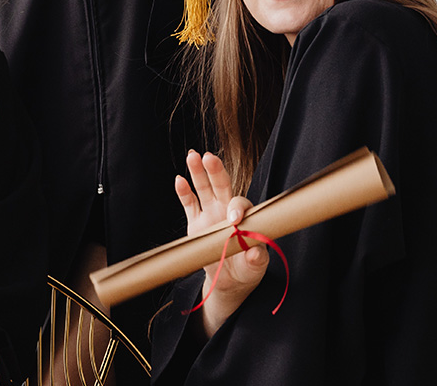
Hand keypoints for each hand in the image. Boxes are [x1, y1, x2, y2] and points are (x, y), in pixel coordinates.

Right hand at [175, 150, 267, 336]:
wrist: (229, 282)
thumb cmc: (246, 271)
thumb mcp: (255, 267)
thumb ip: (256, 259)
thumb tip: (256, 251)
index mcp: (244, 217)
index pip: (240, 204)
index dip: (237, 207)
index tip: (234, 219)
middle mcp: (226, 210)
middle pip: (221, 185)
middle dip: (216, 171)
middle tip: (209, 157)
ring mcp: (210, 214)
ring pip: (203, 188)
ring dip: (198, 172)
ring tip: (192, 155)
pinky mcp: (196, 222)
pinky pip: (189, 204)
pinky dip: (184, 192)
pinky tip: (179, 180)